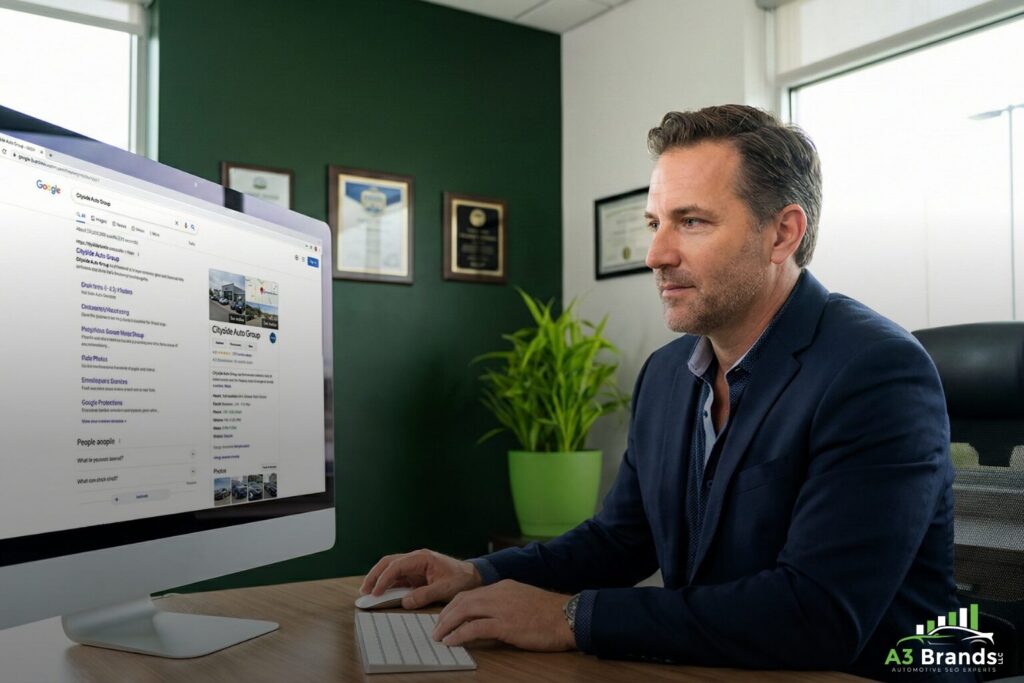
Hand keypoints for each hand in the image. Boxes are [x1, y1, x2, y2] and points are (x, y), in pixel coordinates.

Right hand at [359, 548, 481, 609]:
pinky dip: (387, 585)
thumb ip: (425, 595)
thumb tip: (405, 602)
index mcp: (422, 558)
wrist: (471, 576)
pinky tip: (380, 594)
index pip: (397, 565)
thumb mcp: (444, 588)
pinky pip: (397, 578)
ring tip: (367, 593)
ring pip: (390, 569)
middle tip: (364, 591)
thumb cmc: (460, 578)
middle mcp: (415, 559)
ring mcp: (414, 567)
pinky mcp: (414, 575)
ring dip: (378, 580)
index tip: (376, 592)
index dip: (384, 579)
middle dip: (374, 576)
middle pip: (388, 563)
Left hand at [432, 579, 575, 651]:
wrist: (569, 616)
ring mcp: (501, 607)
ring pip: (464, 611)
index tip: (445, 617)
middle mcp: (499, 592)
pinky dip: (459, 635)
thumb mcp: (523, 601)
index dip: (453, 605)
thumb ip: (505, 604)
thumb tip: (489, 619)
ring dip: (447, 624)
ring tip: (438, 636)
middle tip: (435, 628)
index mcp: (503, 586)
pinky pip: (474, 628)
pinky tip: (451, 642)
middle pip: (462, 600)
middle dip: (444, 615)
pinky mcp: (505, 624)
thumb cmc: (550, 613)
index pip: (470, 593)